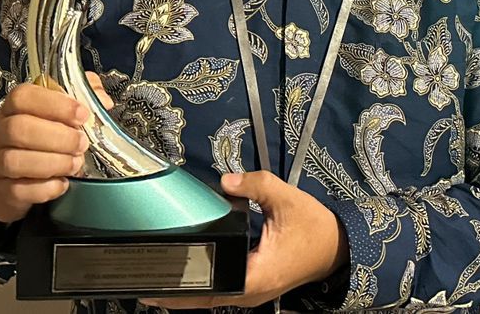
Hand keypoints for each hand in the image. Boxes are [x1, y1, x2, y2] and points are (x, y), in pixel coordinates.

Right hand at [0, 72, 108, 224]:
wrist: (8, 178)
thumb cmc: (40, 138)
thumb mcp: (59, 113)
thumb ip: (84, 97)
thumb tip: (103, 101)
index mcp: (15, 107)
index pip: (23, 97)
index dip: (55, 104)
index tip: (82, 114)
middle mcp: (2, 132)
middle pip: (18, 128)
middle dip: (58, 137)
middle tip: (82, 144)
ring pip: (14, 161)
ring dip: (53, 163)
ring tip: (75, 163)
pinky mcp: (2, 189)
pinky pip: (18, 190)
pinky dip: (45, 188)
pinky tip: (62, 183)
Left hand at [143, 171, 348, 308]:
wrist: (337, 246)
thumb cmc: (313, 227)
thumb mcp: (285, 199)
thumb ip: (254, 186)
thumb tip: (224, 180)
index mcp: (255, 275)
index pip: (208, 287)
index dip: (179, 286)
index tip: (153, 278)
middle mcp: (250, 293)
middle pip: (203, 298)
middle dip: (174, 290)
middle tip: (143, 274)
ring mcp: (252, 295)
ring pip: (211, 298)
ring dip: (186, 290)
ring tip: (156, 274)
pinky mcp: (253, 289)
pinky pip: (221, 292)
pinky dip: (202, 285)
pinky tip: (185, 272)